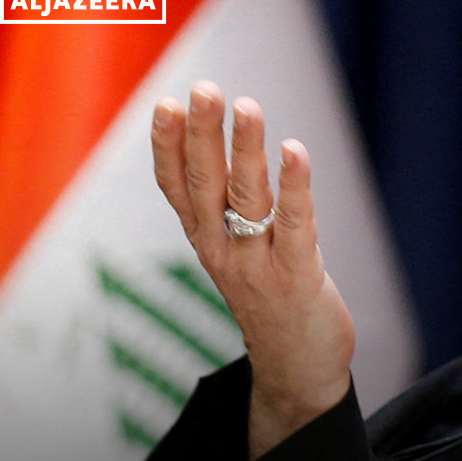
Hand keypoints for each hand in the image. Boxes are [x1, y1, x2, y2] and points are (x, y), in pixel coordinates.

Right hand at [151, 81, 355, 460]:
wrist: (297, 371)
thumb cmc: (271, 300)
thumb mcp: (236, 253)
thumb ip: (227, 209)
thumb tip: (218, 150)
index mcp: (205, 241)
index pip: (177, 187)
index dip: (167, 147)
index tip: (164, 104)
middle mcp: (222, 250)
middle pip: (206, 185)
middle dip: (202, 134)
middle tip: (203, 89)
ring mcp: (255, 265)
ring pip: (246, 199)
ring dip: (245, 150)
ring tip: (247, 107)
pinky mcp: (296, 277)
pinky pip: (293, 225)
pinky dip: (294, 187)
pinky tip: (295, 151)